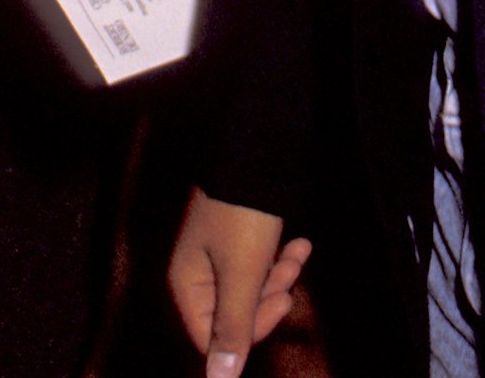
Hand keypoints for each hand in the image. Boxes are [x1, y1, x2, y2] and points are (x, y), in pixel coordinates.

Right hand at [167, 188, 309, 377]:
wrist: (261, 147)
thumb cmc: (245, 214)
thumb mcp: (242, 275)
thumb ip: (232, 330)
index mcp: (184, 285)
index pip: (210, 338)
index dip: (249, 331)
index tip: (280, 305)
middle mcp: (194, 273)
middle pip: (233, 313)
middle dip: (268, 297)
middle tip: (291, 274)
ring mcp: (215, 254)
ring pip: (250, 287)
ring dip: (278, 276)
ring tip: (299, 252)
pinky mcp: (237, 237)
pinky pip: (257, 263)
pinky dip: (279, 257)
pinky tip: (300, 244)